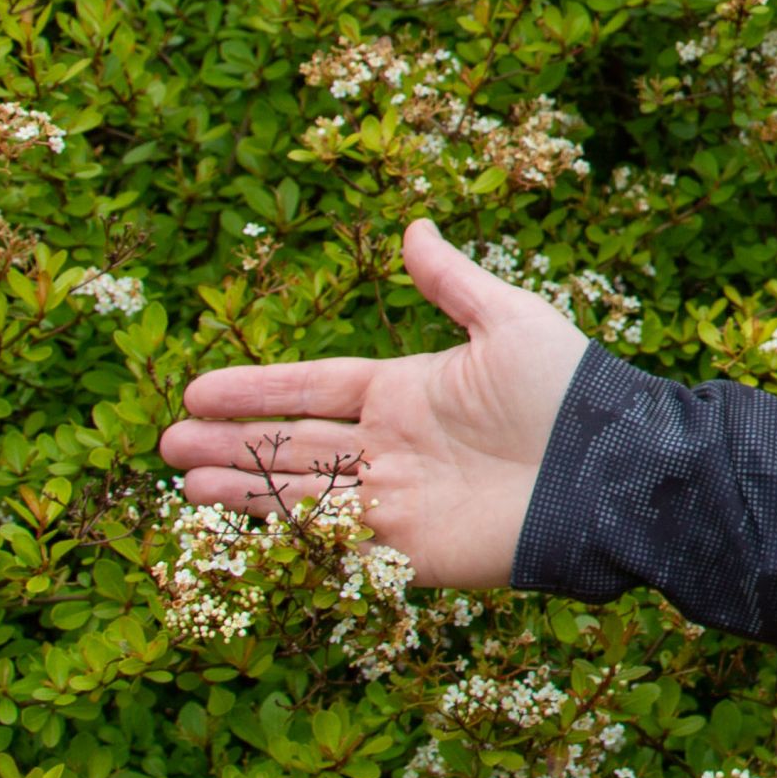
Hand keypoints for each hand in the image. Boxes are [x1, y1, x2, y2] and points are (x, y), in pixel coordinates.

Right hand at [156, 218, 589, 587]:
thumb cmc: (569, 393)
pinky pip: (334, 541)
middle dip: (229, 444)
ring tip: (179, 482)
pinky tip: (237, 529)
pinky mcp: (409, 550)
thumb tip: (416, 226)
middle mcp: (394, 446)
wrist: (612, 473)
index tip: (197, 388)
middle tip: (164, 443)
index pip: (314, 387)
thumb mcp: (509, 322)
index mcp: (410, 391)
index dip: (258, 389)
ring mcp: (398, 500)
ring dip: (240, 488)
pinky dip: (284, 535)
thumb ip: (452, 282)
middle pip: (293, 444)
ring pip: (301, 492)